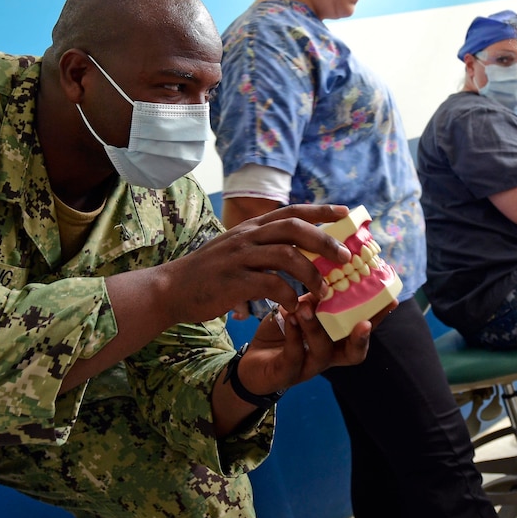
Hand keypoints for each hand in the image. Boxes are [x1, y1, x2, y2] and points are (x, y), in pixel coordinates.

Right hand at [164, 204, 353, 323]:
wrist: (171, 290)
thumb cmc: (208, 274)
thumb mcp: (235, 250)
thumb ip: (261, 246)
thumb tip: (294, 248)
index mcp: (251, 228)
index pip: (291, 211)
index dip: (320, 210)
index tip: (345, 211)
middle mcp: (247, 237)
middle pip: (294, 228)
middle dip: (324, 241)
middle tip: (344, 257)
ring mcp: (239, 257)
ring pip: (286, 255)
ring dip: (311, 273)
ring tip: (324, 290)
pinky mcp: (233, 281)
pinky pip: (270, 284)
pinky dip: (288, 296)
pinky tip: (292, 307)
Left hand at [235, 293, 392, 394]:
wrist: (251, 361)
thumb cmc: (281, 333)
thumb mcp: (300, 310)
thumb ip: (315, 297)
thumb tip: (329, 266)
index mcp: (335, 340)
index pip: (362, 330)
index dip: (379, 319)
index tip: (391, 300)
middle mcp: (327, 356)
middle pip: (354, 353)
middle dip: (361, 338)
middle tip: (364, 322)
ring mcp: (308, 368)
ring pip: (322, 352)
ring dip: (316, 328)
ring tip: (306, 307)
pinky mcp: (286, 374)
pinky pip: (294, 356)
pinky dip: (293, 336)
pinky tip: (288, 316)